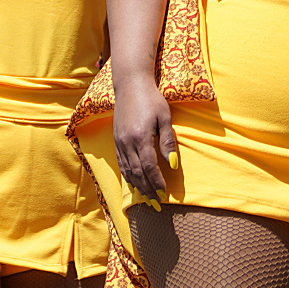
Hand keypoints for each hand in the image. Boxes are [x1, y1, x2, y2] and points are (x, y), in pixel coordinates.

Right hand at [112, 72, 178, 201]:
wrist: (130, 84)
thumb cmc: (151, 98)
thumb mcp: (164, 117)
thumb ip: (167, 142)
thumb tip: (172, 165)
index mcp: (141, 137)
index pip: (149, 167)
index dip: (157, 182)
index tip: (164, 194)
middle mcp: (127, 142)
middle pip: (138, 173)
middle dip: (148, 190)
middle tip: (156, 203)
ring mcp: (119, 142)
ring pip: (128, 170)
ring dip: (138, 186)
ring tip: (146, 198)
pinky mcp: (116, 140)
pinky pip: (121, 163)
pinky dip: (128, 176)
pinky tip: (134, 183)